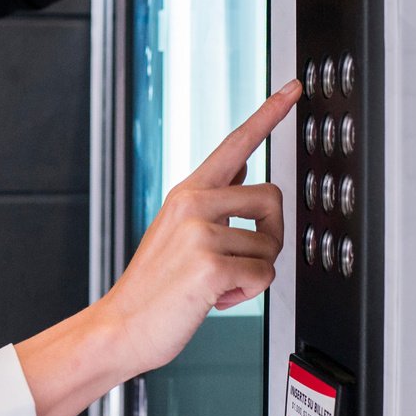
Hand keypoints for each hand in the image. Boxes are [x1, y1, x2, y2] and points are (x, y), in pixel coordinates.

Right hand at [14, 80, 300, 415]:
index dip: (269, 113)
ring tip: (217, 282)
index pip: (236, 142)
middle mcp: (193, 203)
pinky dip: (247, 293)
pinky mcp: (210, 263)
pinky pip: (263, 274)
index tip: (294, 88)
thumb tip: (243, 166)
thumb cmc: (154, 287)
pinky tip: (215, 298)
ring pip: (270, 245)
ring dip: (254, 272)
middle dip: (271, 236)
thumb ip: (213, 197)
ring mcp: (200, 231)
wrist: (121, 327)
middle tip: (242, 260)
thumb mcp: (179, 229)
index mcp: (187, 192)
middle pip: (273, 198)